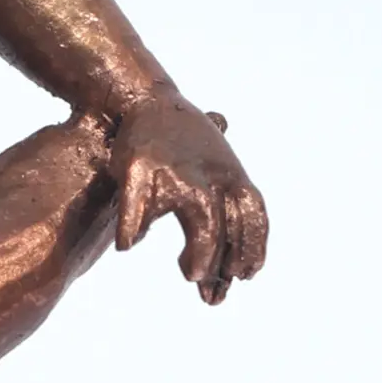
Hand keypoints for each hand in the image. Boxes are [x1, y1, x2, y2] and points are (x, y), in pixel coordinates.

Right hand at [114, 94, 267, 304]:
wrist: (147, 99)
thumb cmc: (185, 147)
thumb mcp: (217, 172)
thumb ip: (223, 218)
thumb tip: (227, 281)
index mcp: (232, 174)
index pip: (253, 216)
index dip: (253, 248)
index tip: (246, 276)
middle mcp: (208, 174)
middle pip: (225, 223)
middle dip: (221, 258)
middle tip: (207, 283)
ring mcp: (174, 171)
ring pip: (197, 216)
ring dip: (198, 250)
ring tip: (190, 274)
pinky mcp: (138, 169)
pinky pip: (136, 206)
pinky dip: (131, 228)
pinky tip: (127, 245)